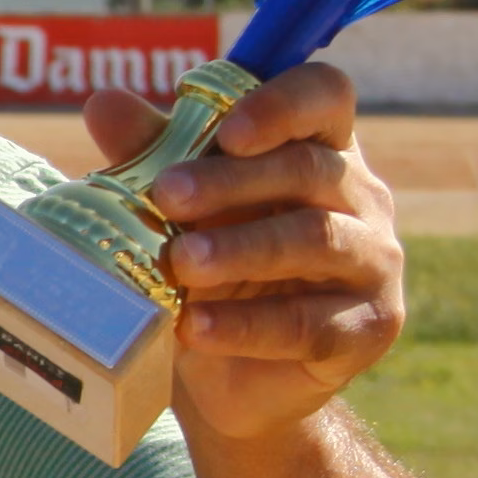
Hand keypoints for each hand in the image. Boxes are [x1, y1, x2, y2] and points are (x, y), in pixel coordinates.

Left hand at [82, 59, 406, 446]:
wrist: (228, 381)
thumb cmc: (209, 272)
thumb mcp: (178, 212)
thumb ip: (150, 155)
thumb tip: (104, 104)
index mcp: (319, 148)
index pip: (325, 96)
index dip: (282, 104)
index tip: (227, 129)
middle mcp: (360, 197)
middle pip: (309, 168)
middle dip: (233, 180)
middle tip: (167, 195)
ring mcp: (373, 262)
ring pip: (316, 240)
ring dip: (241, 248)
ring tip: (180, 263)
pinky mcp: (369, 328)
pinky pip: (309, 322)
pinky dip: (246, 325)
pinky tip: (195, 327)